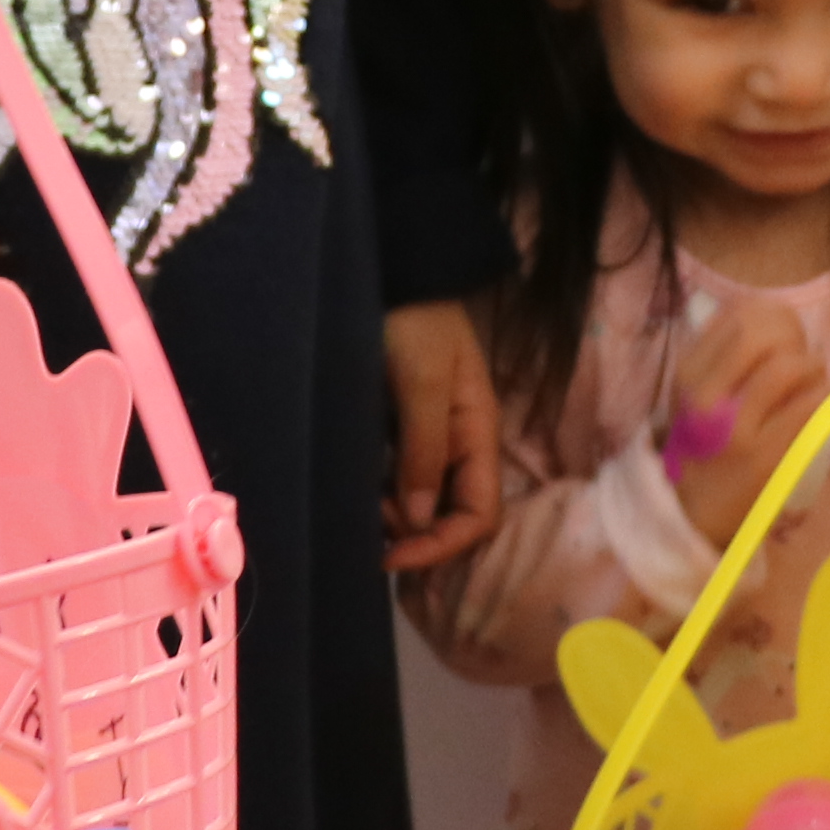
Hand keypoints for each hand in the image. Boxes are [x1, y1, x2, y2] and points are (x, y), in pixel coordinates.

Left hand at [380, 301, 501, 580]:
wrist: (394, 276)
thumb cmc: (415, 322)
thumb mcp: (423, 381)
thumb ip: (423, 449)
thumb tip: (419, 519)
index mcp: (477, 436)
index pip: (479, 516)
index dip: (442, 545)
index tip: (392, 554)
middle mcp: (457, 447)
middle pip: (450, 518)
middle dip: (413, 536)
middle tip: (365, 526)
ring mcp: (427, 440)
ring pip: (418, 504)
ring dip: (390, 518)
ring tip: (354, 503)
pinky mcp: (397, 432)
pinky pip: (393, 480)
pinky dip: (375, 495)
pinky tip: (350, 487)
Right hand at [659, 304, 829, 556]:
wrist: (694, 511)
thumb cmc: (703, 444)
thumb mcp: (698, 394)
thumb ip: (726, 356)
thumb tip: (774, 315)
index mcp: (688, 373)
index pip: (737, 315)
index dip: (771, 315)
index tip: (783, 335)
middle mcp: (706, 396)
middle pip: (760, 332)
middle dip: (792, 336)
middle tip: (802, 353)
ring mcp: (736, 428)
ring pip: (787, 367)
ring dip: (812, 366)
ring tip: (814, 378)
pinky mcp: (766, 456)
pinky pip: (807, 408)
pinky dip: (822, 396)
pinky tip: (819, 403)